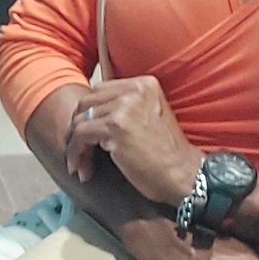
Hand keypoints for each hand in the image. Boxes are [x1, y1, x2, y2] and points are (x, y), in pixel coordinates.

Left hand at [64, 76, 201, 204]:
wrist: (183, 175)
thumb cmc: (166, 154)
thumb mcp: (149, 116)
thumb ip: (124, 106)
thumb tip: (86, 114)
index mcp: (144, 84)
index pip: (98, 91)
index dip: (88, 115)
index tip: (86, 136)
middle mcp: (135, 90)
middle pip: (85, 103)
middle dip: (77, 129)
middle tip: (80, 152)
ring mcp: (124, 107)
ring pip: (79, 121)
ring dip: (75, 146)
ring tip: (81, 165)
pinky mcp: (115, 127)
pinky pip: (80, 136)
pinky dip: (75, 153)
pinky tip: (82, 168)